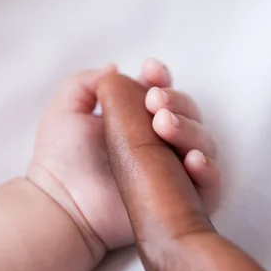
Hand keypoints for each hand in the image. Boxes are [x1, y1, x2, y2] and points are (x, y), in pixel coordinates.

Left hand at [26, 59, 219, 260]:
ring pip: (202, 143)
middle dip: (177, 101)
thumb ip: (87, 83)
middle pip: (188, 114)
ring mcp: (173, 171)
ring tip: (163, 126)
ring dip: (190, 129)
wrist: (61, 202)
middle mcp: (159, 142)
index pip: (162, 92)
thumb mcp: (65, 110)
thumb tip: (116, 68)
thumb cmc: (60, 158)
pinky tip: (192, 160)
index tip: (150, 71)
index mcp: (136, 119)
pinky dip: (208, 170)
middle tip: (154, 102)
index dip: (161, 78)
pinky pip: (210, 185)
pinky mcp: (182, 200)